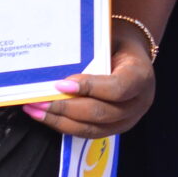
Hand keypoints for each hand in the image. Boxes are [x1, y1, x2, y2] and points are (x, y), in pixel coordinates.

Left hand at [27, 20, 155, 138]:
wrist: (132, 58)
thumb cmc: (117, 46)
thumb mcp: (110, 43)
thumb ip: (91, 56)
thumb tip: (58, 68)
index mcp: (141, 77)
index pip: (117, 88)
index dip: (89, 88)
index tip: (61, 84)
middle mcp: (139, 103)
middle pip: (101, 113)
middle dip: (66, 108)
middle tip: (39, 100)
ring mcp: (128, 120)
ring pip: (91, 128)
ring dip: (59, 120)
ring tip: (35, 110)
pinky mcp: (114, 130)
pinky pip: (86, 133)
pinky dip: (64, 125)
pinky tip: (45, 116)